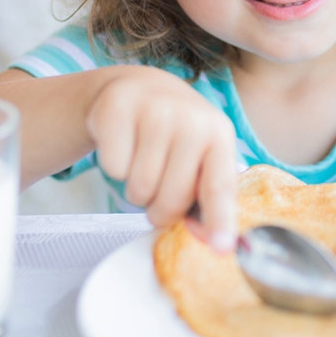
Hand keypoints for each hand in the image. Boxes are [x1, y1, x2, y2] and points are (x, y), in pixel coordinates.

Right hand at [86, 66, 237, 251]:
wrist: (142, 88)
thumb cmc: (177, 134)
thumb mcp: (202, 156)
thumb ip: (208, 198)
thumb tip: (211, 239)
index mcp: (219, 135)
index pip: (220, 186)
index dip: (220, 220)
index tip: (222, 248)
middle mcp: (191, 119)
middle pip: (171, 199)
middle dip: (161, 208)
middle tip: (160, 187)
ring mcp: (154, 110)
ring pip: (139, 188)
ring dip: (137, 188)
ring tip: (144, 162)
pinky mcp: (117, 108)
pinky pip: (113, 169)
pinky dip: (115, 167)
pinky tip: (125, 145)